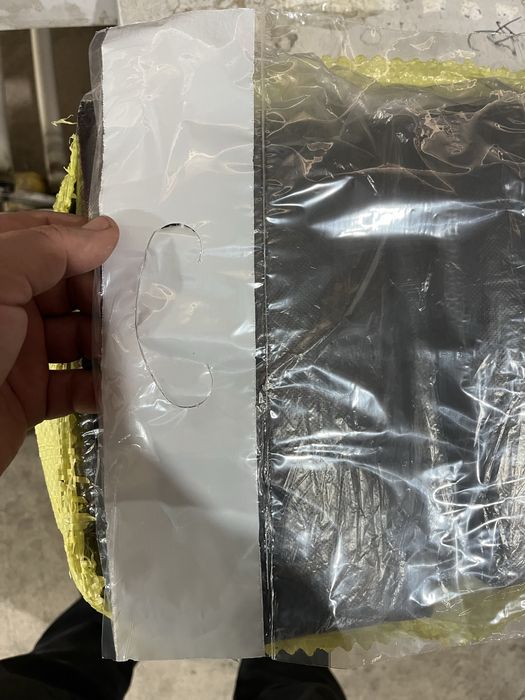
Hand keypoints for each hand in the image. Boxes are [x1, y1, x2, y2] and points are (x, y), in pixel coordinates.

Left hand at [0, 211, 118, 473]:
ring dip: (109, 343)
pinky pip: (74, 387)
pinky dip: (99, 388)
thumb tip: (106, 232)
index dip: (81, 239)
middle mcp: (5, 308)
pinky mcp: (28, 398)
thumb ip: (50, 249)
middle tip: (144, 303)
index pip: (41, 238)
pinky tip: (121, 386)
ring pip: (76, 339)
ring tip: (143, 345)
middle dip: (106, 296)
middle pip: (68, 290)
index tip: (126, 248)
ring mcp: (17, 353)